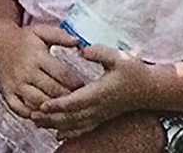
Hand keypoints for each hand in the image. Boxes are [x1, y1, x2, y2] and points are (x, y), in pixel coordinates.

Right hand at [0, 23, 85, 118]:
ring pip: (39, 103)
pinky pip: (20, 110)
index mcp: (37, 56)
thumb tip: (77, 42)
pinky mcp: (7, 94)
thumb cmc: (23, 39)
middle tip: (79, 102)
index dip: (76, 83)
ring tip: (64, 110)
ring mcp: (15, 84)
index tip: (86, 87)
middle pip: (53, 91)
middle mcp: (26, 71)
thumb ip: (60, 36)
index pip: (62, 74)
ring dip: (53, 109)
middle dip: (68, 98)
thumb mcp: (41, 31)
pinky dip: (32, 115)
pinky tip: (43, 114)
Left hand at [32, 46, 153, 139]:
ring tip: (36, 123)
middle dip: (50, 117)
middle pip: (70, 116)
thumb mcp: (118, 57)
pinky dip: (69, 132)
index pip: (75, 101)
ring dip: (55, 124)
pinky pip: (83, 128)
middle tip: (31, 115)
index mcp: (99, 92)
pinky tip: (57, 134)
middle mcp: (98, 107)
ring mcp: (100, 114)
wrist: (151, 89)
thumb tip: (80, 49)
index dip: (58, 104)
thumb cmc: (134, 71)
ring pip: (74, 124)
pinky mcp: (102, 117)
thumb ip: (98, 52)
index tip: (42, 104)